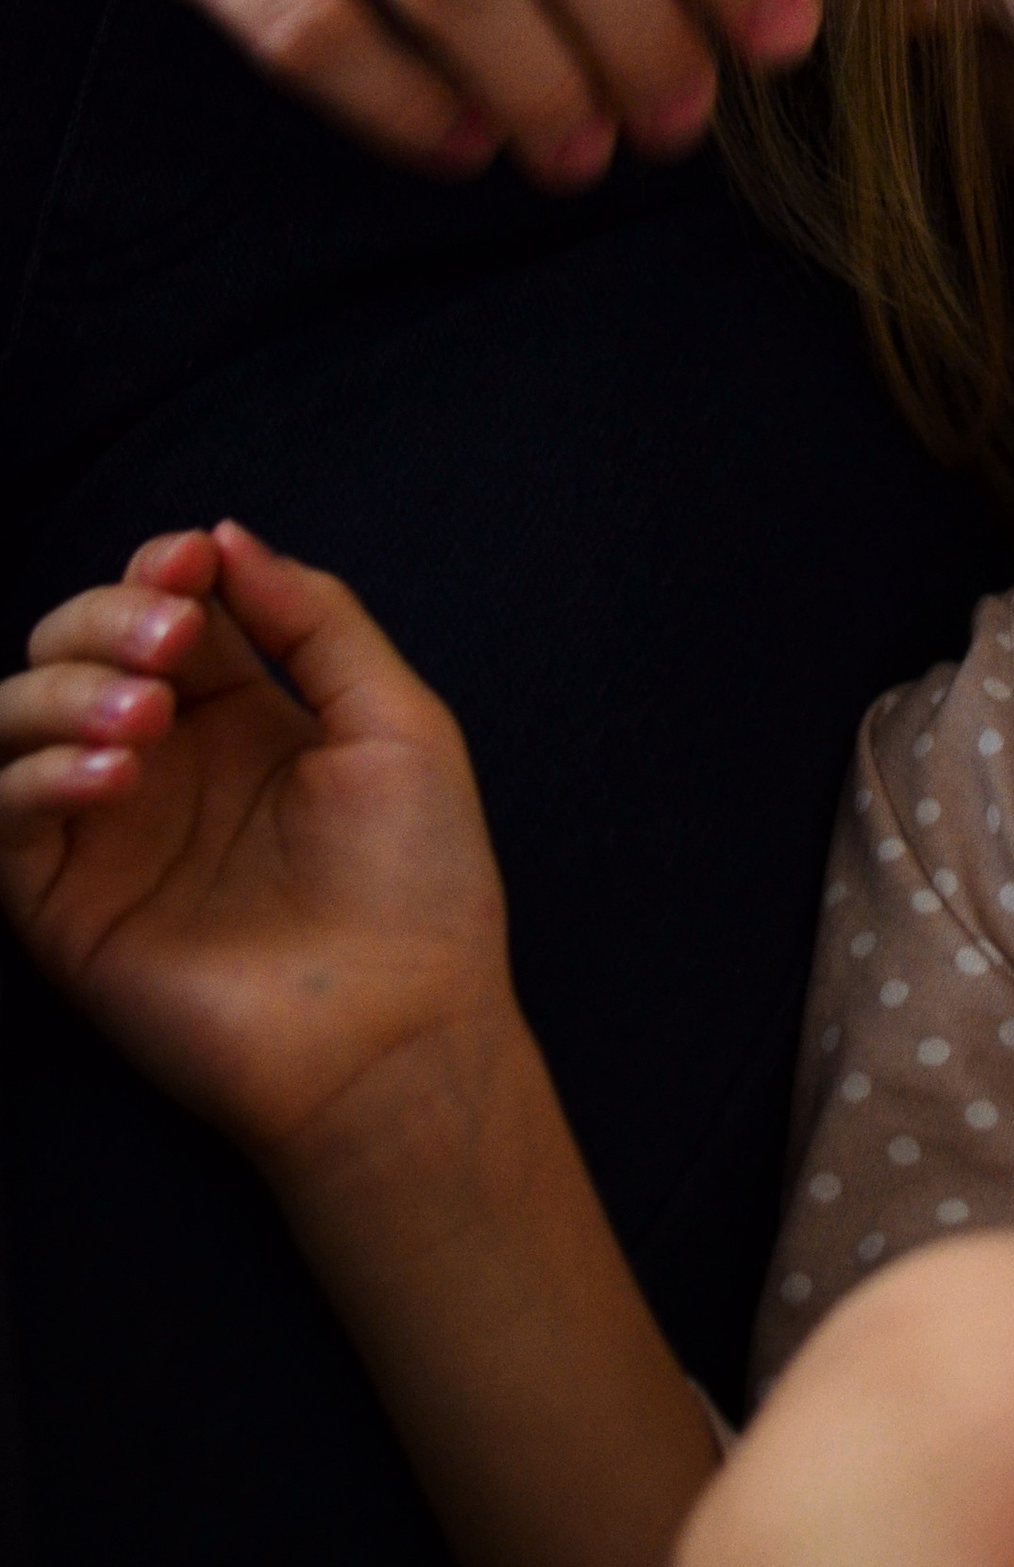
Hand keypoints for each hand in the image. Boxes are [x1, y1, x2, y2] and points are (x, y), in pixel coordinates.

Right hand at [0, 523, 512, 1179]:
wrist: (401, 1032)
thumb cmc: (419, 883)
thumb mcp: (395, 720)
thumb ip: (315, 619)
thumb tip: (224, 534)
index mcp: (239, 711)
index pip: (161, 607)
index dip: (160, 571)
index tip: (190, 564)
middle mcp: (161, 760)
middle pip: (73, 645)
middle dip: (107, 616)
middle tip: (172, 643)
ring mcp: (106, 831)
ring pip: (15, 719)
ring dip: (64, 690)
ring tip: (144, 718)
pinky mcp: (64, 908)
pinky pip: (4, 819)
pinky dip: (37, 778)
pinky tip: (113, 776)